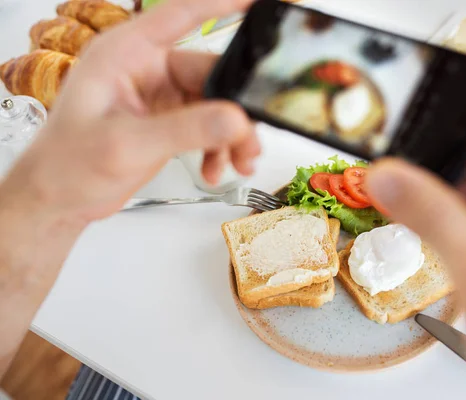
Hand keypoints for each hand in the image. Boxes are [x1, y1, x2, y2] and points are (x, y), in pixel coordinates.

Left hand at [2, 0, 258, 223]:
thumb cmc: (69, 163)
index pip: (181, 15)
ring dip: (232, 134)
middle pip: (210, 72)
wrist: (60, 198)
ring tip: (240, 161)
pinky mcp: (169, 122)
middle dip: (235, 108)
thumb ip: (185, 130)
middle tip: (250, 138)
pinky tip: (215, 169)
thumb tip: (235, 119)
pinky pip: (208, 127)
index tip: (258, 5)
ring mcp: (160, 97)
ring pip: (215, 104)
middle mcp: (147, 70)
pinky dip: (218, 148)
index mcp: (126, 54)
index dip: (223, 5)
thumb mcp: (128, 145)